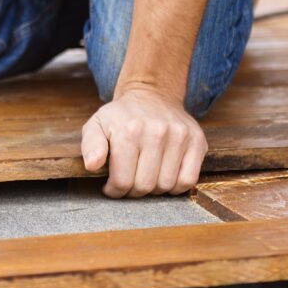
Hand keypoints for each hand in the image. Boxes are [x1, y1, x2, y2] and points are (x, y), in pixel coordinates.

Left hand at [80, 87, 206, 197]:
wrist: (151, 95)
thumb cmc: (121, 117)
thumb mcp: (97, 125)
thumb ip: (90, 145)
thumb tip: (92, 165)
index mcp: (128, 131)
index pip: (122, 181)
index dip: (115, 191)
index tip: (112, 187)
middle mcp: (156, 132)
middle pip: (145, 186)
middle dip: (133, 192)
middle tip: (128, 183)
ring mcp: (179, 136)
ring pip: (166, 186)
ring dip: (154, 189)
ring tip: (145, 177)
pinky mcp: (197, 141)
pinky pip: (188, 180)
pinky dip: (176, 187)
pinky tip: (164, 177)